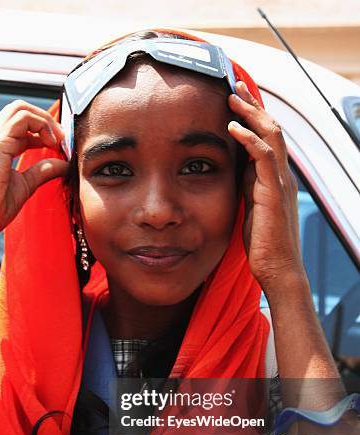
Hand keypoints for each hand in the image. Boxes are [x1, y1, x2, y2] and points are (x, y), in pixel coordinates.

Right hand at [0, 100, 67, 240]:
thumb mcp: (25, 185)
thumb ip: (43, 170)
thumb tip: (64, 164)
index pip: (19, 124)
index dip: (42, 129)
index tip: (59, 144)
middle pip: (19, 108)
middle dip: (45, 117)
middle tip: (62, 137)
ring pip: (20, 109)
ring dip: (45, 120)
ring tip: (58, 140)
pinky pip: (22, 120)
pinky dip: (42, 126)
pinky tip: (51, 143)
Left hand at [228, 81, 304, 293]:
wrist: (277, 269)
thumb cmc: (263, 244)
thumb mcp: (250, 208)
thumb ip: (246, 187)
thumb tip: (234, 171)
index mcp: (274, 178)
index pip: (266, 138)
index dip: (253, 117)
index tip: (235, 100)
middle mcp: (281, 175)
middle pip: (272, 129)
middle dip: (253, 106)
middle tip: (234, 86)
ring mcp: (280, 182)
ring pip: (271, 135)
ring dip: (251, 113)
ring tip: (232, 97)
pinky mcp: (274, 192)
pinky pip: (264, 156)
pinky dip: (249, 138)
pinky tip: (233, 127)